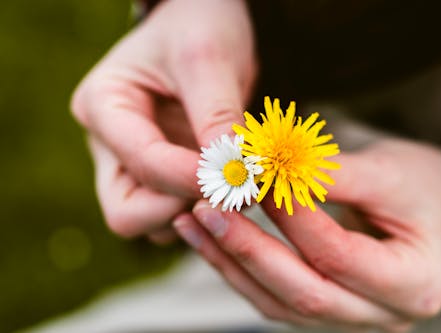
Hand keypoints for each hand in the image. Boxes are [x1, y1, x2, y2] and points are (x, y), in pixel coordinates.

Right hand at [71, 0, 255, 242]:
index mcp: (103, 106)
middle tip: (234, 191)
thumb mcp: (208, 59)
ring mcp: (134, 165)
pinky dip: (207, 209)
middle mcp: (109, 145)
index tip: (240, 177)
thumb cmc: (198, 26)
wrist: (203, 22)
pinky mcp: (162, 176)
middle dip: (183, 208)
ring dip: (198, 213)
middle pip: (128, 213)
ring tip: (241, 184)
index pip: (141, 161)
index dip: (191, 177)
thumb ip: (218, 117)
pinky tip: (238, 186)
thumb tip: (235, 174)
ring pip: (155, 222)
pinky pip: (178, 213)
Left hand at [174, 139, 440, 331]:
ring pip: (278, 301)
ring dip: (230, 260)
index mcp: (413, 285)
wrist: (421, 202)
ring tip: (193, 219)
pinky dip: (237, 266)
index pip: (337, 254)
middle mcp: (382, 315)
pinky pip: (270, 295)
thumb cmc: (416, 185)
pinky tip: (208, 236)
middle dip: (248, 248)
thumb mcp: (388, 171)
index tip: (253, 176)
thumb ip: (331, 175)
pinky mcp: (319, 305)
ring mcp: (347, 317)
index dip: (292, 216)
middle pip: (304, 293)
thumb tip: (267, 169)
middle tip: (206, 207)